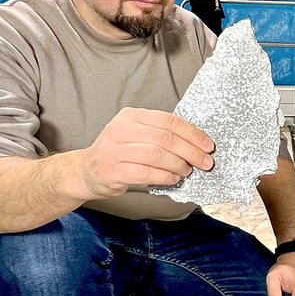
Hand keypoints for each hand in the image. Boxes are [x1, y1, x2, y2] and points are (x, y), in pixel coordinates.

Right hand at [77, 107, 214, 198]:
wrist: (86, 171)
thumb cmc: (118, 154)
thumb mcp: (136, 136)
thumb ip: (160, 135)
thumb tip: (196, 145)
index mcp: (131, 116)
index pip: (169, 121)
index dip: (192, 134)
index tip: (208, 146)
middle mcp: (120, 129)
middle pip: (165, 138)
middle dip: (191, 151)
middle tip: (204, 163)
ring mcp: (114, 149)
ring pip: (156, 155)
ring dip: (178, 164)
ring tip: (187, 171)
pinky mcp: (111, 170)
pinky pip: (145, 172)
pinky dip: (164, 176)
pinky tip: (173, 179)